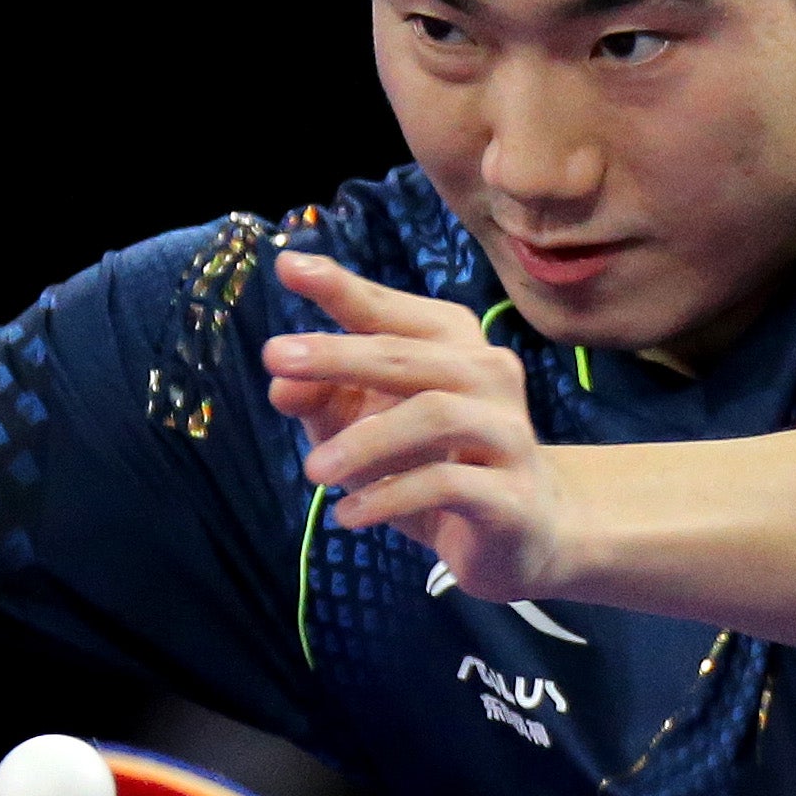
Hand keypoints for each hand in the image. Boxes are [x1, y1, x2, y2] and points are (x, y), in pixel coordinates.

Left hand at [262, 248, 574, 602]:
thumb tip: (281, 385)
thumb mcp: (365, 430)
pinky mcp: (511, 494)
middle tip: (275, 356)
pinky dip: (389, 497)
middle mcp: (489, 374)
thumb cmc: (436, 463)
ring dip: (365, 440)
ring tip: (314, 470)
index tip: (287, 265)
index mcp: (454, 344)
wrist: (521, 530)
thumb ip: (324, 402)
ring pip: (434, 414)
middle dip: (338, 353)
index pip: (389, 309)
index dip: (339, 286)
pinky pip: (446, 484)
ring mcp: (507, 432)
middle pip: (407, 354)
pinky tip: (348, 515)